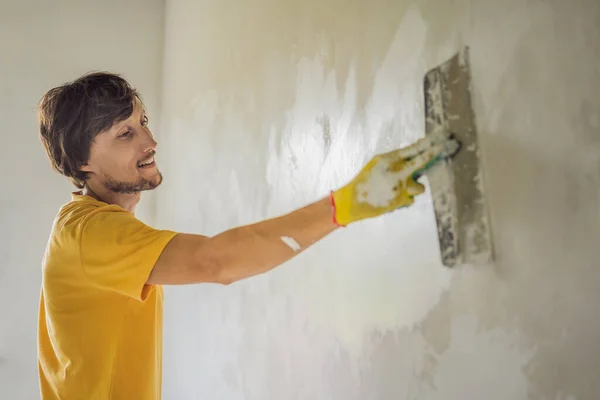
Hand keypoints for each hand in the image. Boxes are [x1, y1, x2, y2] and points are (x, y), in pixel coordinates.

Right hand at [330, 132, 459, 225]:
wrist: (354, 200)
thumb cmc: (365, 180)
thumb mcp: (378, 164)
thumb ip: (395, 161)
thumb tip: (414, 158)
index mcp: (389, 159)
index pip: (414, 148)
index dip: (429, 142)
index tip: (443, 135)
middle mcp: (397, 171)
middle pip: (422, 161)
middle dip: (436, 153)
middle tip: (450, 145)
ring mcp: (400, 187)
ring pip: (420, 186)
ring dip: (413, 187)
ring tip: (398, 189)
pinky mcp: (401, 201)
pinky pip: (411, 198)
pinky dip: (404, 198)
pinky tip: (391, 198)